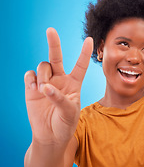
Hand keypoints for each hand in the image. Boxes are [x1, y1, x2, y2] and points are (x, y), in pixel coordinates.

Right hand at [24, 28, 92, 145]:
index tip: (90, 39)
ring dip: (43, 75)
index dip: (84, 53)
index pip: (80, 65)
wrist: (50, 136)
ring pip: (42, 66)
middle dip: (54, 43)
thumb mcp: (69, 112)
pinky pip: (29, 75)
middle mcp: (60, 80)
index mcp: (74, 84)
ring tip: (45, 90)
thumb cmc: (65, 124)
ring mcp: (46, 83)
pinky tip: (35, 88)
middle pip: (56, 57)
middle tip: (51, 30)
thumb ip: (60, 99)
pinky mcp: (32, 88)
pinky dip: (31, 79)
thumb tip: (46, 87)